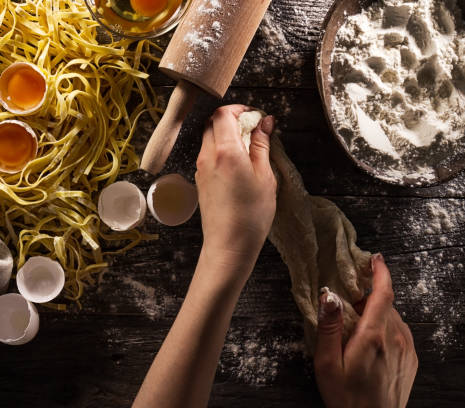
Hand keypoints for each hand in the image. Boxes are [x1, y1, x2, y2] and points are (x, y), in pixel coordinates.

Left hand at [195, 105, 276, 265]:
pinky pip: (208, 154)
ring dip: (226, 136)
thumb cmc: (251, 214)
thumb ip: (262, 145)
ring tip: (248, 151)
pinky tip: (238, 166)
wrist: (229, 244)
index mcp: (225, 151)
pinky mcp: (200, 179)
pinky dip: (221, 150)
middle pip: (213, 123)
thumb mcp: (265, 176)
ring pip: (209, 138)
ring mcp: (200, 168)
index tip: (256, 118)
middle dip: (233, 120)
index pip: (223, 114)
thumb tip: (265, 122)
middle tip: (254, 132)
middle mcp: (208, 156)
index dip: (240, 110)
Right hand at [314, 254, 417, 407]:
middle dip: (368, 296)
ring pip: (393, 318)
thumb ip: (329, 327)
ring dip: (376, 313)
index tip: (375, 259)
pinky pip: (399, 332)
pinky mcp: (411, 360)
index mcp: (374, 336)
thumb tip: (329, 296)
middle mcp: (395, 339)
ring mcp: (407, 350)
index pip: (383, 293)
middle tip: (347, 302)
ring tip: (356, 326)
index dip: (381, 272)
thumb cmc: (346, 397)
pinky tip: (369, 342)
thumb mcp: (327, 363)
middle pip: (385, 304)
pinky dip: (385, 327)